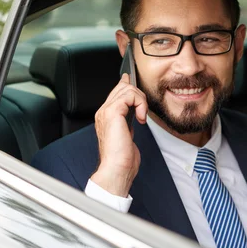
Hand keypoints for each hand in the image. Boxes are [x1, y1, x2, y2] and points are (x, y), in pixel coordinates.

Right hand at [91, 74, 147, 196]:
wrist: (117, 169)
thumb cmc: (122, 159)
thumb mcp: (128, 135)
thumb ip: (128, 121)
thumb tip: (136, 112)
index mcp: (105, 116)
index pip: (116, 92)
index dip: (127, 85)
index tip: (131, 78)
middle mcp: (103, 111)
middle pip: (122, 87)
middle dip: (138, 94)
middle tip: (143, 110)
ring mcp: (106, 111)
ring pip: (128, 89)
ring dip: (141, 100)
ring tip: (141, 116)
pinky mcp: (113, 112)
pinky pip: (130, 95)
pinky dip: (140, 104)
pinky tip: (140, 117)